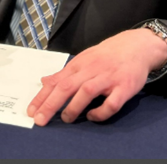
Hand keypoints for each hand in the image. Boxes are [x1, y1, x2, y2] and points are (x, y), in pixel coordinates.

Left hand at [27, 28, 166, 125]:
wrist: (136, 46)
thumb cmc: (106, 55)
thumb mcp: (82, 60)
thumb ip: (64, 73)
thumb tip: (44, 81)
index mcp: (78, 65)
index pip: (56, 82)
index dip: (42, 97)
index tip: (31, 111)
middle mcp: (91, 70)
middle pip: (67, 86)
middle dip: (51, 104)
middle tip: (40, 120)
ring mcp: (108, 78)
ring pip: (87, 92)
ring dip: (74, 107)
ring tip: (66, 118)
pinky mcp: (125, 87)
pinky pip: (112, 102)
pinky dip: (101, 111)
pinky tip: (93, 116)